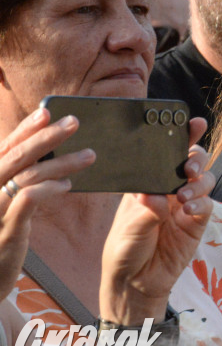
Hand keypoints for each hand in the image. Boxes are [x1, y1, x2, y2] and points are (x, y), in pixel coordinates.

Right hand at [0, 107, 94, 298]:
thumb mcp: (3, 203)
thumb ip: (17, 178)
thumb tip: (45, 150)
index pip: (3, 148)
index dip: (24, 129)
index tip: (47, 112)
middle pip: (15, 157)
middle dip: (46, 137)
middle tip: (74, 122)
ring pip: (26, 176)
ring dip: (60, 162)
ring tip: (89, 155)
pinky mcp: (5, 232)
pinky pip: (28, 201)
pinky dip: (49, 188)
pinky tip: (68, 185)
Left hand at [99, 118, 213, 324]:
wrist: (134, 283)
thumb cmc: (124, 249)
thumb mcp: (127, 227)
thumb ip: (145, 210)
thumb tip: (156, 196)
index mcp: (149, 182)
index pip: (166, 153)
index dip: (183, 136)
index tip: (193, 123)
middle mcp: (170, 189)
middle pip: (193, 161)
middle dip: (196, 157)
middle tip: (187, 166)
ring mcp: (186, 205)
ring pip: (204, 180)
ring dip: (198, 182)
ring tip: (183, 195)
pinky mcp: (197, 222)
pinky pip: (207, 205)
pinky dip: (201, 204)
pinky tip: (189, 210)